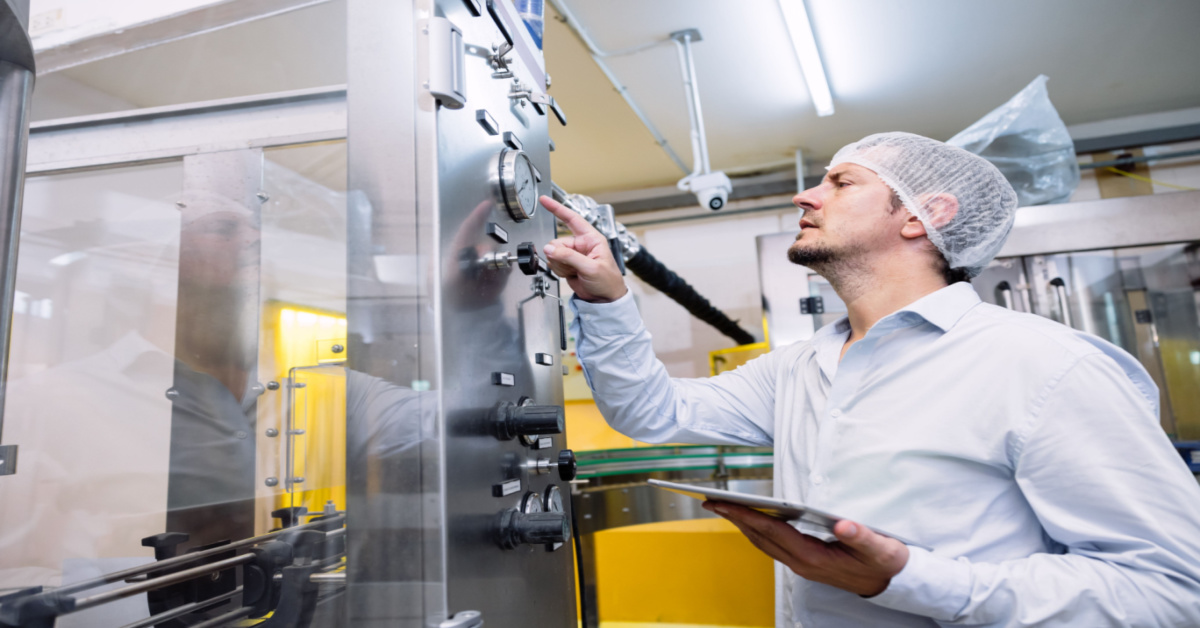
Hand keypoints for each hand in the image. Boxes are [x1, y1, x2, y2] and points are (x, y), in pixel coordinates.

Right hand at [538, 196, 627, 302]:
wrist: (604, 299)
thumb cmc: (608, 281)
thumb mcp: (591, 268)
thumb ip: (569, 257)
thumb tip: (550, 248)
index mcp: (591, 238)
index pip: (572, 218)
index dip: (557, 209)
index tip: (545, 201)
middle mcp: (581, 244)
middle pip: (557, 242)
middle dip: (561, 256)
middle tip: (572, 266)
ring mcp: (572, 255)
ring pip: (553, 254)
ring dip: (560, 265)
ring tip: (574, 271)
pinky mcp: (566, 264)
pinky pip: (553, 263)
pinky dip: (559, 270)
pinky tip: (570, 274)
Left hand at [703, 500, 908, 596]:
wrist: (892, 584)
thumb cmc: (885, 563)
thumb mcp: (880, 548)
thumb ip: (861, 536)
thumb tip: (843, 526)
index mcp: (814, 558)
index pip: (772, 532)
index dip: (746, 516)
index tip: (724, 503)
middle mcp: (802, 563)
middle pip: (760, 538)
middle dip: (734, 518)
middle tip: (712, 501)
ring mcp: (802, 564)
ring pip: (763, 543)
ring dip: (743, 524)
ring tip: (725, 507)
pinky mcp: (805, 562)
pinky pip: (773, 545)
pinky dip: (758, 530)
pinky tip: (753, 519)